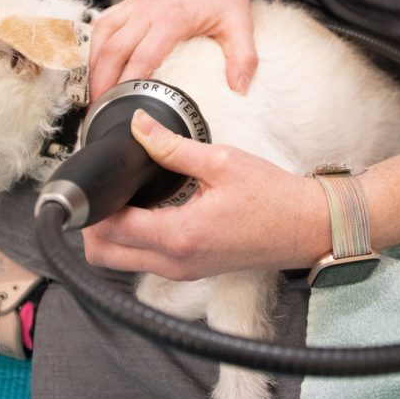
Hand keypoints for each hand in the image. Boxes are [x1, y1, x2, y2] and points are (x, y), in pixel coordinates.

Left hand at [82, 110, 330, 280]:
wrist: (306, 227)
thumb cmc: (272, 197)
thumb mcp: (221, 162)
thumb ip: (171, 146)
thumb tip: (139, 127)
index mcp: (180, 235)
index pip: (109, 229)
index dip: (93, 202)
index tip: (96, 178)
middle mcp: (175, 262)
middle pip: (103, 255)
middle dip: (92, 223)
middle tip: (104, 188)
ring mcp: (182, 272)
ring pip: (119, 262)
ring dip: (110, 233)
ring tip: (122, 196)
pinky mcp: (190, 271)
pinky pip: (142, 262)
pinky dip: (131, 241)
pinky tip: (144, 210)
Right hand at [89, 0, 257, 99]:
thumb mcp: (241, 25)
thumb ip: (243, 57)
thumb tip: (239, 89)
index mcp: (173, 18)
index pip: (143, 55)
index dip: (129, 82)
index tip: (123, 106)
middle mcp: (147, 11)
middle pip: (114, 49)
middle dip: (103, 81)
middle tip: (100, 110)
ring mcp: (135, 5)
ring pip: (103, 36)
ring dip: (93, 66)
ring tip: (94, 94)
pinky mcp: (129, 3)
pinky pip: (103, 24)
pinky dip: (95, 47)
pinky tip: (95, 67)